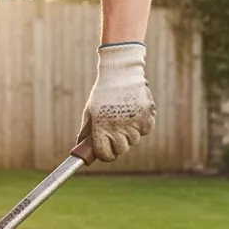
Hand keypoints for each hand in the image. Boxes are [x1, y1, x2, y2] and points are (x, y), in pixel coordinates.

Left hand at [79, 43, 154, 161]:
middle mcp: (117, 127)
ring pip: (135, 140)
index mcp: (101, 127)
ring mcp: (134, 123)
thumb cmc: (102, 93)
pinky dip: (142, 124)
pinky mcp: (147, 118)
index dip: (105, 155)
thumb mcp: (90, 111)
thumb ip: (86, 132)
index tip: (107, 151)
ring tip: (125, 116)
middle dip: (118, 143)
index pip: (105, 154)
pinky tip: (135, 112)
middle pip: (121, 149)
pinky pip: (146, 130)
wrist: (121, 73)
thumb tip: (81, 149)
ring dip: (130, 132)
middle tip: (117, 131)